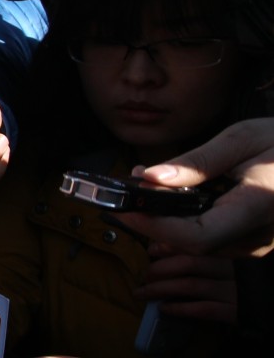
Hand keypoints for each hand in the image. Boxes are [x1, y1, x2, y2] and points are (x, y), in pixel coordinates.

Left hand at [116, 118, 273, 256]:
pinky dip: (185, 223)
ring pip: (200, 246)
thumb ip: (196, 162)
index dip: (155, 226)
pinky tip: (174, 198)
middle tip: (127, 193)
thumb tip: (149, 177)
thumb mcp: (241, 139)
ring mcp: (259, 244)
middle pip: (193, 244)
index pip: (197, 235)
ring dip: (167, 222)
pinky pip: (213, 241)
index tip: (126, 209)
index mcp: (257, 206)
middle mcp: (259, 236)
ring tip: (147, 189)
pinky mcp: (254, 242)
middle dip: (153, 221)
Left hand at [135, 249, 235, 324]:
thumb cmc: (262, 274)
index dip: (170, 245)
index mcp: (235, 249)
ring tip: (143, 292)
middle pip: (189, 263)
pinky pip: (204, 309)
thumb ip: (220, 247)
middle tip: (145, 273)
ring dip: (162, 289)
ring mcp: (237, 290)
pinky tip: (165, 308)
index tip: (152, 248)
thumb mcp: (245, 251)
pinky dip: (181, 308)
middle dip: (161, 268)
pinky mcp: (240, 312)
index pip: (197, 243)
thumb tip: (176, 242)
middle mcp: (235, 267)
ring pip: (191, 285)